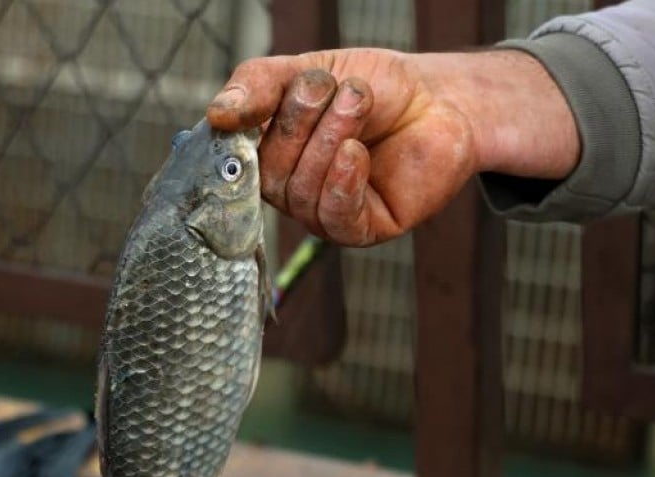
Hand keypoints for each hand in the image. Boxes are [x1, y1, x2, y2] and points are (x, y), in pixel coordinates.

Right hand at [207, 48, 577, 246]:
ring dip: (330, 139)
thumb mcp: (308, 69)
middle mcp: (292, 189)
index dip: (247, 124)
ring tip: (359, 100)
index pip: (236, 153)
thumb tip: (215, 115)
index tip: (275, 89)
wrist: (439, 100)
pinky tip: (357, 152)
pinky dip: (342, 182)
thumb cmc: (375, 88)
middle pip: (270, 173)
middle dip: (300, 122)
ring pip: (302, 192)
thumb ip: (260, 85)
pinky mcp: (362, 230)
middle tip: (335, 87)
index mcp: (271, 153)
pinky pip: (335, 218)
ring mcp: (325, 212)